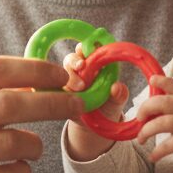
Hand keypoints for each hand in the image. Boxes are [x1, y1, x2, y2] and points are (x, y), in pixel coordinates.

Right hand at [0, 56, 83, 172]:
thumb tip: (44, 77)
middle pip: (7, 103)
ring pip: (11, 141)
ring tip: (33, 148)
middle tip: (75, 105)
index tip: (62, 76)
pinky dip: (23, 171)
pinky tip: (16, 170)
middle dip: (50, 102)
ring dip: (35, 144)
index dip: (34, 70)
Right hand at [63, 47, 128, 161]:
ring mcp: (67, 81)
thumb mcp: (116, 101)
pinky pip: (52, 87)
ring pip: (60, 72)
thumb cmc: (107, 107)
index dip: (89, 46)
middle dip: (75, 61)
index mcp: (96, 65)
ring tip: (79, 88)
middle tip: (81, 66)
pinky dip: (56, 89)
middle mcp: (79, 70)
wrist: (94, 125)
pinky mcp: (57, 93)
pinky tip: (65, 96)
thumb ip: (119, 94)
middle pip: (72, 58)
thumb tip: (117, 87)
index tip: (90, 49)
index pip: (90, 49)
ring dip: (69, 77)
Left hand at [136, 76, 172, 172]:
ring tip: (141, 139)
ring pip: (160, 123)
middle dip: (145, 108)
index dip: (162, 81)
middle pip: (162, 102)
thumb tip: (150, 108)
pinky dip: (157, 152)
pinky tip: (153, 156)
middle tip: (139, 118)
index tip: (151, 79)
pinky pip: (167, 146)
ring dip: (146, 131)